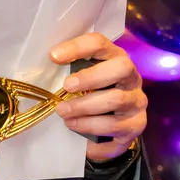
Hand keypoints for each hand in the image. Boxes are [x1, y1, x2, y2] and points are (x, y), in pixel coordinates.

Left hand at [50, 32, 146, 162]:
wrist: (103, 136)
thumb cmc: (87, 100)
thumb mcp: (79, 84)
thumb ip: (69, 73)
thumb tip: (42, 68)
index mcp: (114, 58)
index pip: (101, 43)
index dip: (78, 47)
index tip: (54, 56)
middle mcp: (132, 76)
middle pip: (121, 67)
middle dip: (91, 76)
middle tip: (66, 86)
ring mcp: (136, 100)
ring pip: (116, 99)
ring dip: (84, 106)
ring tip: (62, 111)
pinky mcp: (136, 124)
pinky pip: (114, 124)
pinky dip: (89, 125)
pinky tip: (73, 124)